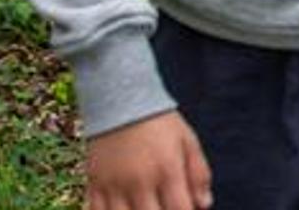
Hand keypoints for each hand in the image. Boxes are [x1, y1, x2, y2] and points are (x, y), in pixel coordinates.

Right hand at [86, 110, 212, 209]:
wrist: (121, 100)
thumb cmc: (160, 123)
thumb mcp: (188, 142)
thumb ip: (199, 174)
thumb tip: (204, 205)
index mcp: (167, 170)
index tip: (186, 209)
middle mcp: (139, 182)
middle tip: (164, 204)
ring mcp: (114, 185)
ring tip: (145, 205)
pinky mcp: (94, 184)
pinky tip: (123, 208)